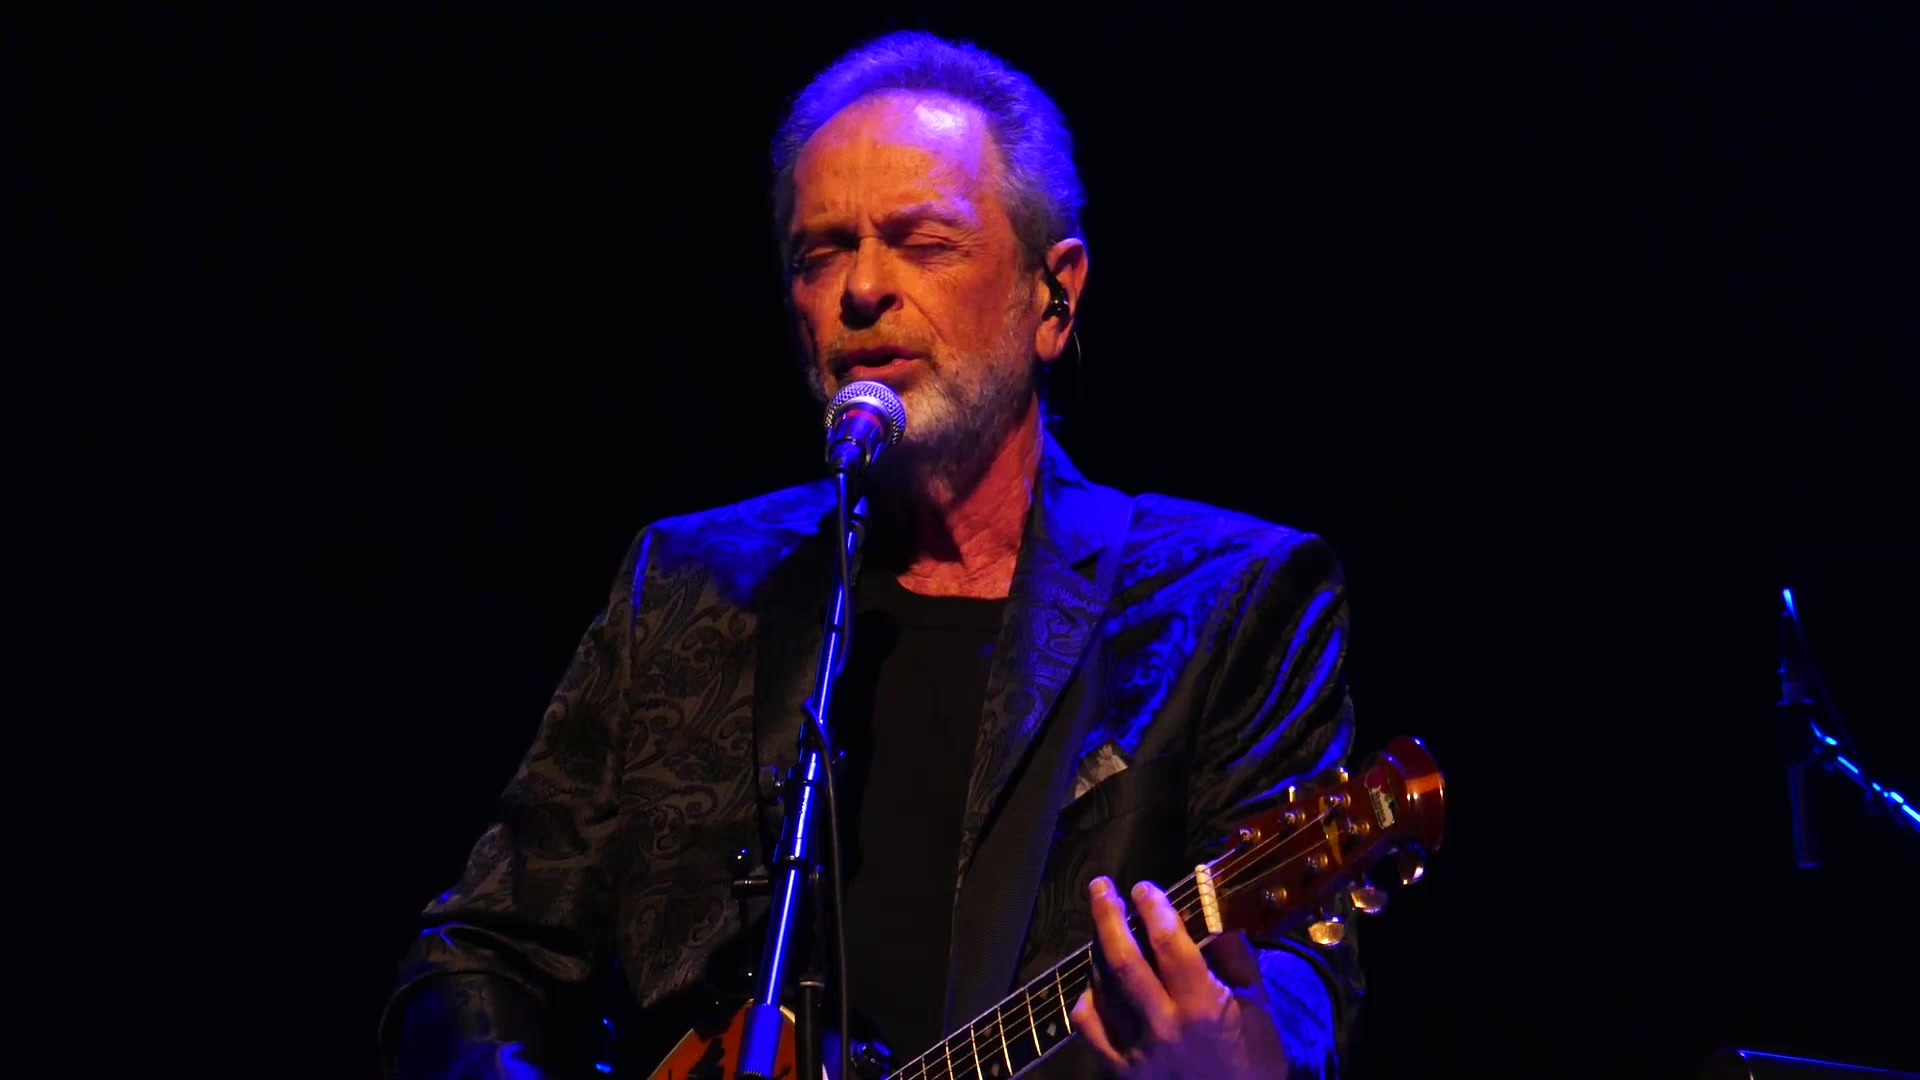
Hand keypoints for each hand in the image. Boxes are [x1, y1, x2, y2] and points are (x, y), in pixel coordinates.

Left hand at [1070, 876, 1290, 1078]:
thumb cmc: (1253, 1065)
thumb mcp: (1258, 1010)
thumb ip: (1238, 962)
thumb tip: (1216, 920)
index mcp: (1202, 1007)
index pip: (1168, 943)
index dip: (1153, 908)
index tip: (1144, 888)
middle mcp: (1163, 1026)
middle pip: (1122, 958)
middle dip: (1107, 915)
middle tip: (1101, 888)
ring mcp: (1136, 1051)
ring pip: (1102, 988)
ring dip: (1098, 951)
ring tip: (1104, 930)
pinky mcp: (1120, 1071)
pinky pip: (1089, 1026)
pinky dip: (1087, 998)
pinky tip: (1095, 986)